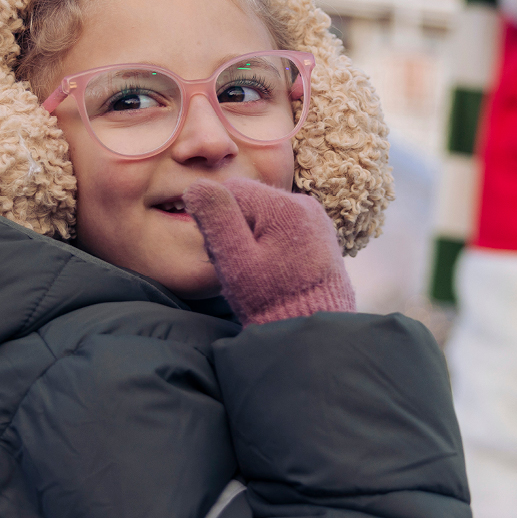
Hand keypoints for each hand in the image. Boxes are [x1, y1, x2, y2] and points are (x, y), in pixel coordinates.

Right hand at [182, 178, 355, 326]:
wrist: (312, 332)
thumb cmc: (271, 300)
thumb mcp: (235, 260)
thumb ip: (216, 218)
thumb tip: (196, 185)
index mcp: (285, 205)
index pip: (232, 190)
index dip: (218, 220)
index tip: (225, 252)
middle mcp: (305, 204)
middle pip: (249, 201)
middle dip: (235, 229)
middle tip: (241, 267)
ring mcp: (316, 220)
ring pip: (264, 215)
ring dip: (251, 239)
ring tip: (257, 273)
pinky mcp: (319, 236)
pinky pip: (282, 228)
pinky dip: (270, 245)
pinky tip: (272, 272)